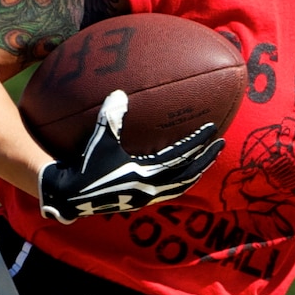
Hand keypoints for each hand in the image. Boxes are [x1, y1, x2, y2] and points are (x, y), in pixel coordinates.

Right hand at [38, 89, 223, 223]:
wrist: (73, 196)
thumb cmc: (86, 166)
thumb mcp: (100, 141)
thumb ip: (111, 118)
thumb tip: (120, 93)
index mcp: (146, 173)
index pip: (180, 155)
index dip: (197, 142)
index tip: (212, 129)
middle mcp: (152, 188)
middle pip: (189, 173)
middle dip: (207, 158)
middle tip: (221, 144)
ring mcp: (149, 197)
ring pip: (183, 185)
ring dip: (198, 171)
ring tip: (209, 159)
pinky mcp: (143, 202)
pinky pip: (172, 192)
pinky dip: (184, 182)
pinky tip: (186, 174)